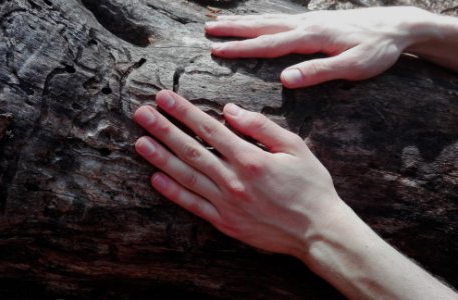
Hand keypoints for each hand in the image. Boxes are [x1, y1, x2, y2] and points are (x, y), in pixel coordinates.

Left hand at [133, 90, 344, 257]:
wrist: (317, 231)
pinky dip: (172, 192)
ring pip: (186, 176)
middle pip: (191, 150)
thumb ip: (261, 127)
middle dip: (163, 129)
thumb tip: (229, 111)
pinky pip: (193, 205)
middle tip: (141, 114)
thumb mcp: (295, 148)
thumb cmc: (310, 186)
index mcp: (250, 159)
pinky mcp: (224, 222)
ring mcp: (226, 203)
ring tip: (140, 141)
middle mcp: (233, 180)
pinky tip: (155, 178)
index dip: (183, 112)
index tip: (164, 98)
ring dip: (160, 157)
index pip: (209, 129)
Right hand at [205, 7, 434, 87]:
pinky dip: (261, 19)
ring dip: (243, 21)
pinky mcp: (315, 20)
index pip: (268, 44)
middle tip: (207, 29)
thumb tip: (285, 79)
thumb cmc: (378, 50)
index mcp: (311, 38)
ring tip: (220, 22)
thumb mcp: (354, 67)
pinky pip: (280, 19)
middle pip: (262, 25)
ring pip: (269, 19)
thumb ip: (319, 72)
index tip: (216, 51)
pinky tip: (255, 21)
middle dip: (233, 29)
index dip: (241, 48)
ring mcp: (309, 20)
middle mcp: (305, 24)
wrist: (398, 25)